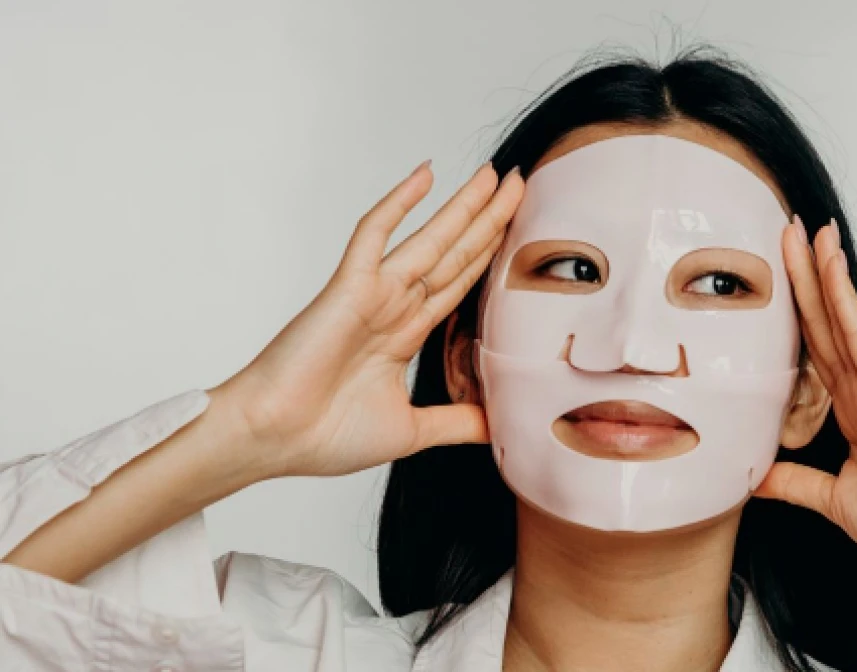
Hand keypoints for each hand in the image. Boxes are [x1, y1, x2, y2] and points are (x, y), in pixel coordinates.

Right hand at [211, 160, 523, 478]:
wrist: (273, 439)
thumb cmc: (324, 436)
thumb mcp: (414, 431)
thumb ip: (457, 422)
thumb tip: (500, 425)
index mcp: (406, 334)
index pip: (459, 283)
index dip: (488, 255)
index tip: (517, 231)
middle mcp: (394, 307)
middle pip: (455, 253)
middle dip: (489, 219)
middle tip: (519, 182)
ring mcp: (374, 294)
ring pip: (430, 239)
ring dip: (463, 206)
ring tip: (494, 174)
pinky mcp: (349, 288)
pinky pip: (374, 235)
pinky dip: (398, 204)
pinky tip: (425, 175)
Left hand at [756, 217, 856, 579]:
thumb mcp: (832, 499)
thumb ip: (794, 482)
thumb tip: (753, 478)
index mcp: (851, 411)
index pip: (816, 349)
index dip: (797, 313)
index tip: (777, 278)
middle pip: (824, 321)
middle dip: (803, 277)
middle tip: (786, 230)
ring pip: (840, 316)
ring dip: (821, 271)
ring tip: (806, 229)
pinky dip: (841, 298)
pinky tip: (828, 264)